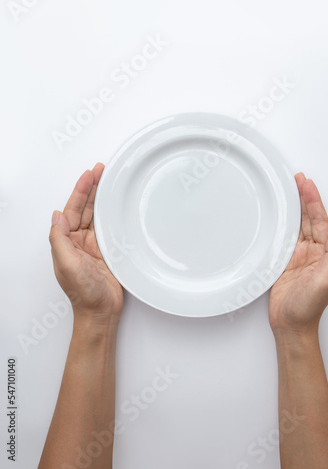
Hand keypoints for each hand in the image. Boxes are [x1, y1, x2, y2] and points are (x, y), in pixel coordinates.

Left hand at [49, 163, 123, 324]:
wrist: (101, 311)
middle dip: (92, 188)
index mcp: (66, 242)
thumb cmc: (83, 293)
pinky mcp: (107, 251)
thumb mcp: (66, 263)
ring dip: (101, 198)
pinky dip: (112, 214)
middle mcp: (79, 241)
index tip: (89, 175)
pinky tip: (116, 204)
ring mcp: (93, 245)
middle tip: (100, 171)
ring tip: (108, 181)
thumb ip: (60, 238)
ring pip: (97, 215)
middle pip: (85, 208)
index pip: (72, 209)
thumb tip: (57, 215)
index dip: (80, 191)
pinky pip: (109, 227)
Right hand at [269, 173, 327, 338]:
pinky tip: (278, 215)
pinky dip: (281, 224)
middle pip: (308, 219)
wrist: (290, 326)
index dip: (314, 202)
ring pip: (296, 226)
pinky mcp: (283, 263)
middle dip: (304, 198)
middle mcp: (311, 253)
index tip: (308, 185)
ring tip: (289, 190)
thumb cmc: (307, 309)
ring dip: (294, 208)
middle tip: (298, 180)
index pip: (319, 221)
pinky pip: (283, 238)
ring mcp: (296, 257)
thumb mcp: (325, 283)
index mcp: (323, 255)